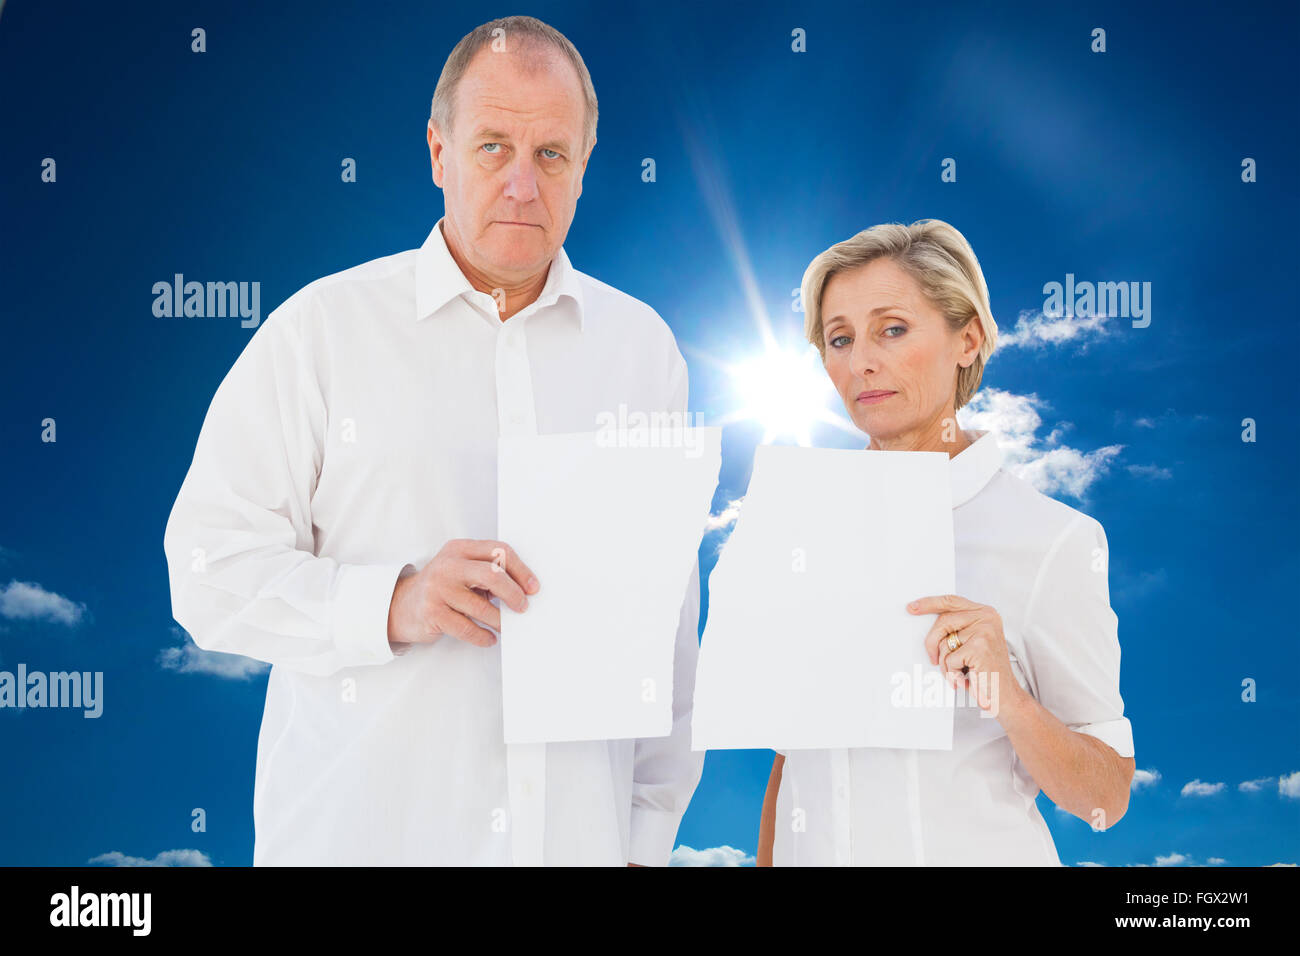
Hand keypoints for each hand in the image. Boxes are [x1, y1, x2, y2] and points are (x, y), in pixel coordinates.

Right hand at [388, 539, 538, 647]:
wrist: (400, 605)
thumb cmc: (440, 587)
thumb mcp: (460, 569)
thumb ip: (487, 572)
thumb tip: (523, 590)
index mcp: (459, 549)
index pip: (498, 551)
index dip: (521, 570)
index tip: (533, 587)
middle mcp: (448, 565)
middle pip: (491, 575)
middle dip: (513, 593)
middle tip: (523, 607)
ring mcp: (438, 589)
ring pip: (481, 607)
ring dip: (499, 621)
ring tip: (504, 626)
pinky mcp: (433, 613)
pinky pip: (467, 628)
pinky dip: (483, 636)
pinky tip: (488, 637)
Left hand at [907, 594, 1024, 717]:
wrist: (1006, 696)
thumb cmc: (986, 671)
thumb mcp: (974, 642)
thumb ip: (957, 628)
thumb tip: (925, 621)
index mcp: (986, 613)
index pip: (951, 601)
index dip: (929, 603)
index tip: (912, 607)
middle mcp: (987, 618)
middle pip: (943, 621)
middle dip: (932, 643)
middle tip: (933, 659)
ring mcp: (985, 632)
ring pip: (944, 643)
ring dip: (946, 664)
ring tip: (960, 672)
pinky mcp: (980, 648)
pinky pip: (950, 659)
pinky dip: (953, 673)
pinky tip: (965, 678)